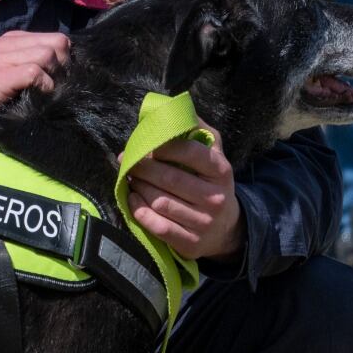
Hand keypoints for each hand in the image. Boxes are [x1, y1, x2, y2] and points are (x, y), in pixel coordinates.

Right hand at [0, 31, 69, 112]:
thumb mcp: (12, 68)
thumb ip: (34, 60)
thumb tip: (66, 66)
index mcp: (13, 39)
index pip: (56, 38)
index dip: (65, 58)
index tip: (60, 77)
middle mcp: (8, 42)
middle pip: (57, 43)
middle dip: (63, 66)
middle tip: (56, 85)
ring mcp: (2, 56)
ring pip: (47, 55)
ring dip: (53, 77)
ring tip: (46, 91)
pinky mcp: (0, 74)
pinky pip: (35, 72)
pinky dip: (43, 86)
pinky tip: (37, 96)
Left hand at [123, 121, 243, 262]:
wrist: (226, 229)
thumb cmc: (211, 183)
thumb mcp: (214, 155)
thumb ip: (198, 131)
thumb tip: (171, 108)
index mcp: (221, 171)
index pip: (190, 153)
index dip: (164, 146)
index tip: (146, 144)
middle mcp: (215, 197)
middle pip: (170, 178)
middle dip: (143, 167)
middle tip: (126, 161)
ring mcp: (204, 223)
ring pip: (161, 202)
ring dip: (138, 187)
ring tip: (130, 179)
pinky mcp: (191, 243)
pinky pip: (158, 226)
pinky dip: (139, 211)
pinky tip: (132, 200)